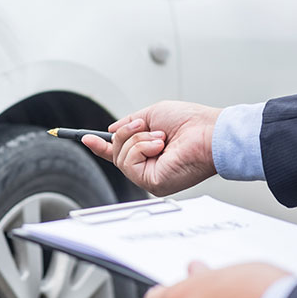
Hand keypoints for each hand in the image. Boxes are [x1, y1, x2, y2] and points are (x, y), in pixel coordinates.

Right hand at [82, 101, 221, 195]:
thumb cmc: (191, 122)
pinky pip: (129, 163)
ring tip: (160, 138)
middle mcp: (150, 167)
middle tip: (145, 126)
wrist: (209, 132)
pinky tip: (160, 146)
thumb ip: (130, 123)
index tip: (87, 138)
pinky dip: (141, 148)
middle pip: (116, 153)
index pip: (121, 153)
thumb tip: (111, 131)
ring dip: (138, 139)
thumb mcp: (153, 114)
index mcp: (151, 153)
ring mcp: (150, 177)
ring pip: (121, 157)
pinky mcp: (152, 183)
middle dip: (127, 134)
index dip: (102, 146)